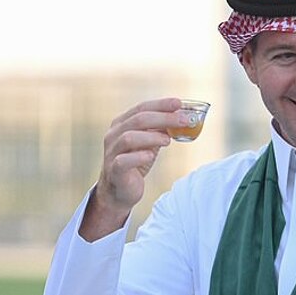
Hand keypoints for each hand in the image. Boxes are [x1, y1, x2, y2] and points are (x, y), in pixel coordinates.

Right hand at [79, 97, 186, 240]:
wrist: (119, 191)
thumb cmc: (135, 163)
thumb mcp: (149, 143)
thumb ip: (160, 131)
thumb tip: (182, 119)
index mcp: (122, 124)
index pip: (141, 108)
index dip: (161, 104)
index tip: (179, 103)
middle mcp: (114, 135)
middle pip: (138, 120)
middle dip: (163, 118)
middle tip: (183, 120)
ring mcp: (112, 152)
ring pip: (129, 138)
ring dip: (152, 137)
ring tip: (168, 140)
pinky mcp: (114, 170)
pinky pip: (124, 160)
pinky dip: (139, 156)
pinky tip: (151, 155)